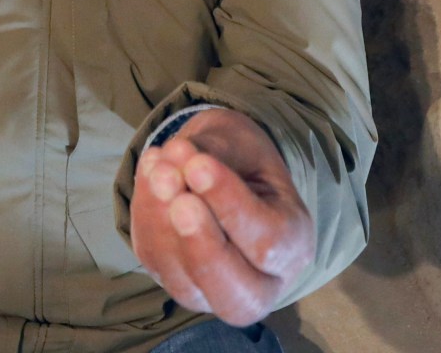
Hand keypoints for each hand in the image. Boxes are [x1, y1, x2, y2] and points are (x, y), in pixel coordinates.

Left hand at [130, 109, 313, 326]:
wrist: (226, 169)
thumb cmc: (244, 159)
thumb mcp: (243, 144)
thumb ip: (214, 153)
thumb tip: (175, 160)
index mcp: (294, 246)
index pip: (268, 243)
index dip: (229, 205)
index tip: (198, 166)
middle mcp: (262, 284)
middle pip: (235, 296)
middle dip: (198, 241)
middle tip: (172, 189)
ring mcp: (216, 292)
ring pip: (186, 285)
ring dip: (160, 223)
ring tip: (157, 168)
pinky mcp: (177, 283)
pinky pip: (155, 261)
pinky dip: (146, 216)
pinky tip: (150, 173)